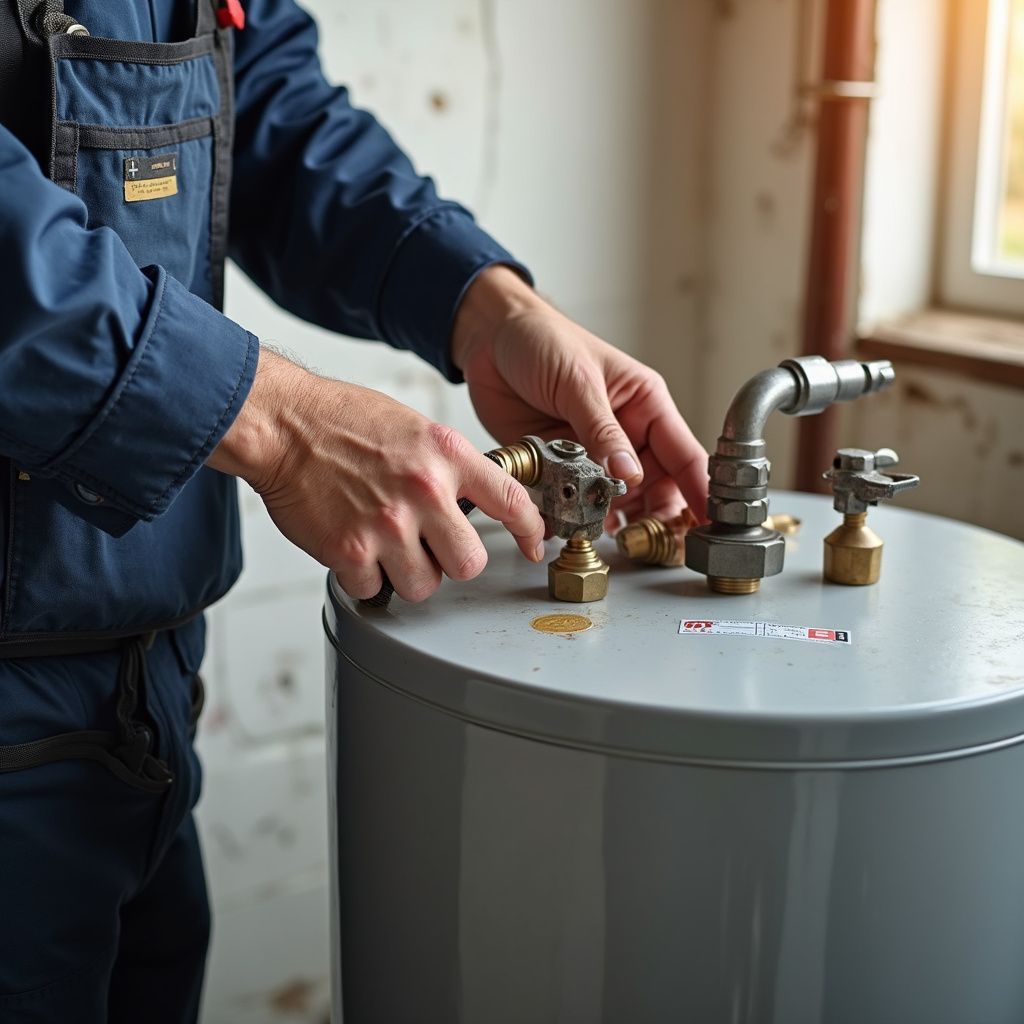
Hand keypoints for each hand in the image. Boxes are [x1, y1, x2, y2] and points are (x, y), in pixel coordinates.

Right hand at [208, 349, 545, 601]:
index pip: (509, 500)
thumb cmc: (341, 420)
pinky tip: (354, 551)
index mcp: (446, 454)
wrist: (283, 423)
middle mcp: (424, 490)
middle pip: (470, 564)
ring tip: (386, 548)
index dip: (529, 530)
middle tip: (430, 548)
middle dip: (452, 563)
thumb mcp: (413, 428)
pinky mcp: (350, 549)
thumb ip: (446, 466)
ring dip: (407, 576)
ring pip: (424, 587)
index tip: (533, 545)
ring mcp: (388, 523)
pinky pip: (374, 590)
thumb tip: (469, 501)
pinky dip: (364, 579)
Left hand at [452, 267, 708, 527]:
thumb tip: (629, 474)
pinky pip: (573, 499)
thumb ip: (602, 431)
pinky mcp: (558, 466)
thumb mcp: (578, 381)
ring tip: (609, 535)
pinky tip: (571, 525)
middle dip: (654, 516)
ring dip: (612, 519)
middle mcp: (624, 434)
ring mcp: (591, 453)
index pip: (684, 454)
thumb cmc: (542, 338)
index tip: (710, 522)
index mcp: (645, 404)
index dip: (700, 490)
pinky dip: (572, 515)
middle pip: (654, 488)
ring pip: (614, 500)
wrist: (487, 338)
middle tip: (647, 540)